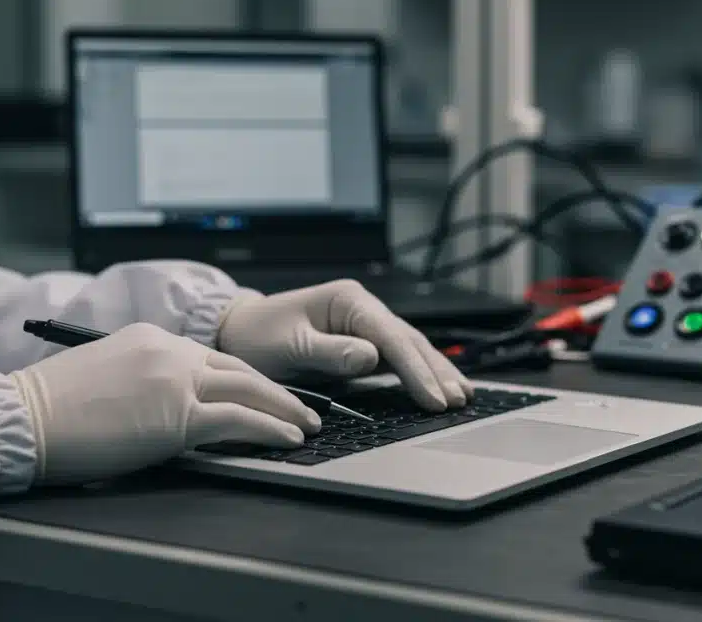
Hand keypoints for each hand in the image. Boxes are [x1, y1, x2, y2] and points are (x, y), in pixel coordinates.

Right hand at [11, 322, 320, 483]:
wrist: (24, 418)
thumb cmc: (51, 409)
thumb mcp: (102, 376)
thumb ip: (140, 380)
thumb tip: (161, 406)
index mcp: (150, 338)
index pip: (210, 356)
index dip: (243, 377)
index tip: (263, 391)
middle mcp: (168, 351)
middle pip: (239, 368)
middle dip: (275, 390)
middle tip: (301, 406)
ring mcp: (175, 381)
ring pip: (248, 389)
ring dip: (284, 409)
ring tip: (306, 424)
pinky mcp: (177, 416)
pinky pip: (238, 420)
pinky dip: (269, 429)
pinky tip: (286, 438)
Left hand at [217, 280, 470, 411]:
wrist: (238, 331)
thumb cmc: (259, 336)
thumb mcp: (290, 346)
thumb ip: (330, 352)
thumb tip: (371, 358)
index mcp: (348, 300)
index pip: (390, 338)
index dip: (414, 369)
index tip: (433, 397)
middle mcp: (362, 308)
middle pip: (408, 341)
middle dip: (435, 371)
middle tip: (458, 401)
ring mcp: (365, 325)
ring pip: (410, 349)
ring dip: (436, 372)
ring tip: (464, 396)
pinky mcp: (363, 343)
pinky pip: (398, 359)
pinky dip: (421, 373)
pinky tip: (441, 387)